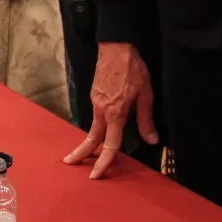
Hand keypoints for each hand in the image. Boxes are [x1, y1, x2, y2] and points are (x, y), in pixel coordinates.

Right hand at [63, 42, 157, 178]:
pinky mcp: (94, 94)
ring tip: (83, 152)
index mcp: (115, 113)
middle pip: (91, 138)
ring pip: (93, 126)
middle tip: (70, 163)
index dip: (104, 162)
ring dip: (88, 141)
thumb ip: (146, 119)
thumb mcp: (145, 94)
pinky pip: (95, 115)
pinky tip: (100, 128)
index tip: (96, 175)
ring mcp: (95, 102)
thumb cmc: (133, 69)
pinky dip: (95, 126)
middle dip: (81, 153)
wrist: (116, 47)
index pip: (110, 144)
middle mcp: (101, 110)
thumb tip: (151, 140)